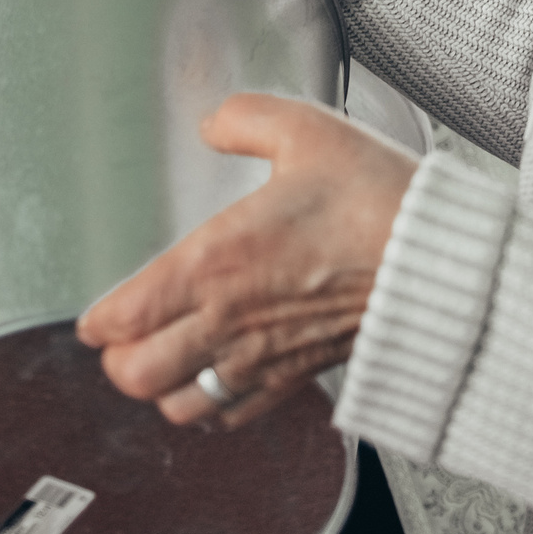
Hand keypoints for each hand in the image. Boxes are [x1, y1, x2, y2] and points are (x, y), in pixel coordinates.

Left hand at [77, 94, 415, 428]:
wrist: (437, 262)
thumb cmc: (376, 200)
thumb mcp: (304, 130)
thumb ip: (244, 119)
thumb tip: (214, 122)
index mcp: (215, 262)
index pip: (124, 317)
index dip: (98, 321)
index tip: (95, 315)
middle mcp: (229, 321)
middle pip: (137, 376)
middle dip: (120, 360)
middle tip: (123, 338)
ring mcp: (263, 358)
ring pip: (181, 406)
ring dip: (164, 387)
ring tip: (164, 362)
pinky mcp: (298, 377)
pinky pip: (235, 415)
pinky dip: (215, 406)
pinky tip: (218, 379)